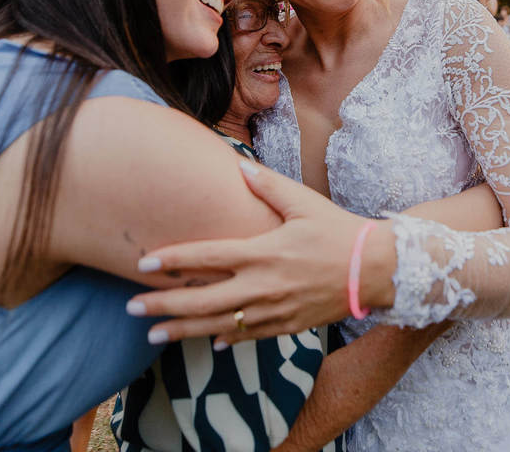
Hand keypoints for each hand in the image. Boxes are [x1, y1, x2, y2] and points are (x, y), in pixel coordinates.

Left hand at [125, 161, 382, 345]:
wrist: (378, 270)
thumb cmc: (340, 231)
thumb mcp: (303, 202)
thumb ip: (267, 185)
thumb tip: (237, 165)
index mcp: (262, 252)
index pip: (206, 256)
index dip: (172, 260)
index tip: (143, 262)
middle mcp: (263, 285)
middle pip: (202, 300)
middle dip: (164, 305)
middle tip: (132, 309)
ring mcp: (274, 310)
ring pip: (219, 325)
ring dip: (183, 331)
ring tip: (152, 335)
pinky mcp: (287, 326)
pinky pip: (248, 336)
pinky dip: (224, 339)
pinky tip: (205, 343)